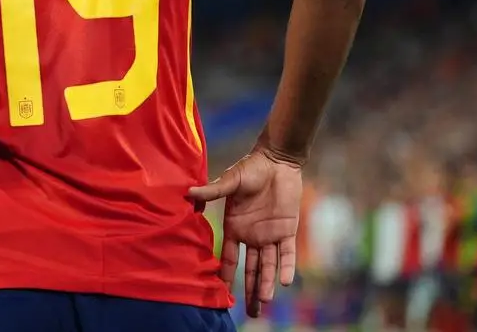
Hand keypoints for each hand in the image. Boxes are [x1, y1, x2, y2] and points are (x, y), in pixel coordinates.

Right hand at [188, 147, 302, 317]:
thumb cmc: (250, 169)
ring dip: (266, 283)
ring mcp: (270, 235)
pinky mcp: (288, 230)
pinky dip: (286, 267)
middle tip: (251, 313)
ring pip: (268, 265)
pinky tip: (284, 282)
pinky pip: (287, 253)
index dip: (226, 275)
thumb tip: (188, 193)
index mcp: (235, 227)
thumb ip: (212, 191)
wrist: (276, 162)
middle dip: (250, 290)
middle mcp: (252, 236)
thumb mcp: (230, 181)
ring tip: (264, 302)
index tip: (221, 293)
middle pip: (251, 268)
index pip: (230, 257)